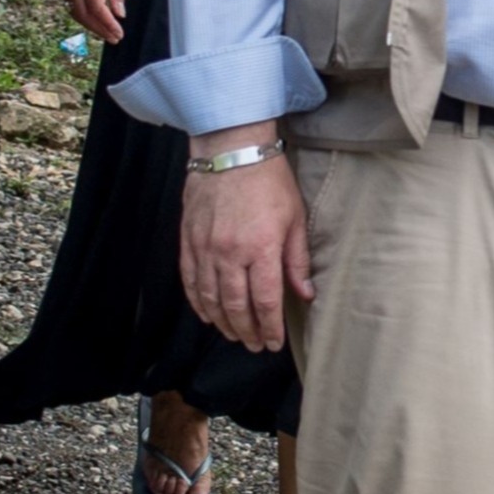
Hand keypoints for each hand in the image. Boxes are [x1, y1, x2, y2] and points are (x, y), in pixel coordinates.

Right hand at [60, 0, 125, 44]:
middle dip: (99, 30)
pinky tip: (94, 21)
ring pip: (75, 12)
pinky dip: (82, 17)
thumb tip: (120, 13)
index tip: (118, 32)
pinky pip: (71, 5)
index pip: (97, 7)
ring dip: (90, 26)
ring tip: (106, 33)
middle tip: (114, 38)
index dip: (107, 23)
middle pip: (84, 14)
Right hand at [180, 139, 307, 353]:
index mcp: (260, 249)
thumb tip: (305, 294)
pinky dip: (197, 302)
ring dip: (222, 322)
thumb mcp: (295, 218)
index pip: (264, 302)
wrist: (230, 148)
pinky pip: (189, 279)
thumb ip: (298, 260)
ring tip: (234, 335)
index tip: (273, 343)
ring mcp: (205, 247)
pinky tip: (206, 315)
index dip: (269, 327)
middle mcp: (229, 253)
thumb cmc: (269, 180)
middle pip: (235, 306)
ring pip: (209, 298)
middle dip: (247, 332)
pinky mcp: (188, 239)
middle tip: (255, 346)